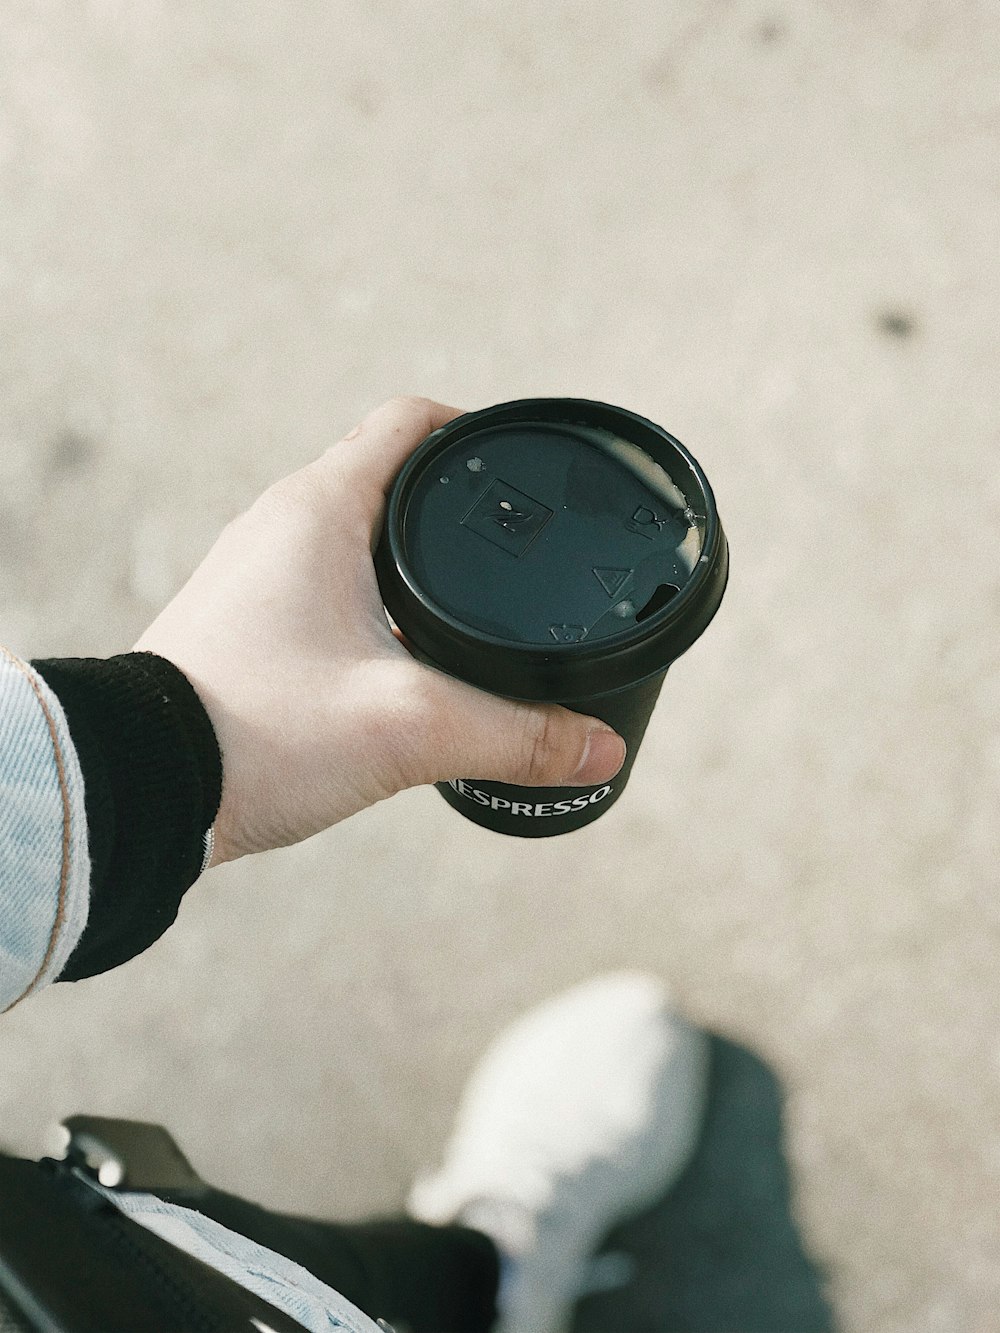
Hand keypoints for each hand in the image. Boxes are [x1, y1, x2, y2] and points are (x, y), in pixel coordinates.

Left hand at [135, 397, 626, 864]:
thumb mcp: (408, 727)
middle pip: (392, 479)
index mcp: (322, 509)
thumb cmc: (256, 733)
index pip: (415, 421)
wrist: (142, 788)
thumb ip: (515, 734)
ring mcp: (259, 572)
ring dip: (416, 564)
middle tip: (519, 554)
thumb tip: (602, 746)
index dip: (483, 429)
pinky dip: (377, 604)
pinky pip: (327, 586)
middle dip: (461, 509)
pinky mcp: (247, 621)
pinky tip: (406, 661)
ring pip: (358, 539)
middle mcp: (283, 524)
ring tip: (474, 614)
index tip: (532, 469)